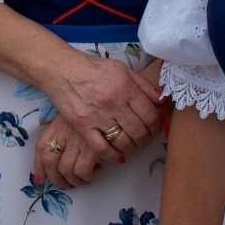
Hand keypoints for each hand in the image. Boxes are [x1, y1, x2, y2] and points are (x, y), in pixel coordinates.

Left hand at [33, 115, 102, 189]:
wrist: (117, 107)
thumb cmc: (97, 115)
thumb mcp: (76, 118)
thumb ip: (66, 133)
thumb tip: (58, 162)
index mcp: (58, 124)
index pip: (41, 146)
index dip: (38, 166)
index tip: (40, 180)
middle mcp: (64, 132)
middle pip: (49, 161)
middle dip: (55, 178)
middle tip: (66, 185)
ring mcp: (77, 141)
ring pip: (66, 170)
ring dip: (75, 180)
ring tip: (85, 178)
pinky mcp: (92, 149)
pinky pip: (82, 171)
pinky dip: (88, 176)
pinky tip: (97, 170)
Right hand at [42, 51, 162, 164]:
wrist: (62, 70)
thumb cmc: (93, 68)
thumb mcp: (122, 69)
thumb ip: (143, 84)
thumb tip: (161, 101)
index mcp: (125, 86)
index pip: (150, 114)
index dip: (155, 125)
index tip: (152, 127)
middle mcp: (113, 102)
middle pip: (139, 131)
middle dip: (145, 139)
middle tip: (143, 138)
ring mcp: (98, 116)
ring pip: (124, 142)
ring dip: (131, 148)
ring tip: (130, 144)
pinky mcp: (83, 126)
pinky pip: (103, 148)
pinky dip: (113, 155)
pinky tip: (117, 154)